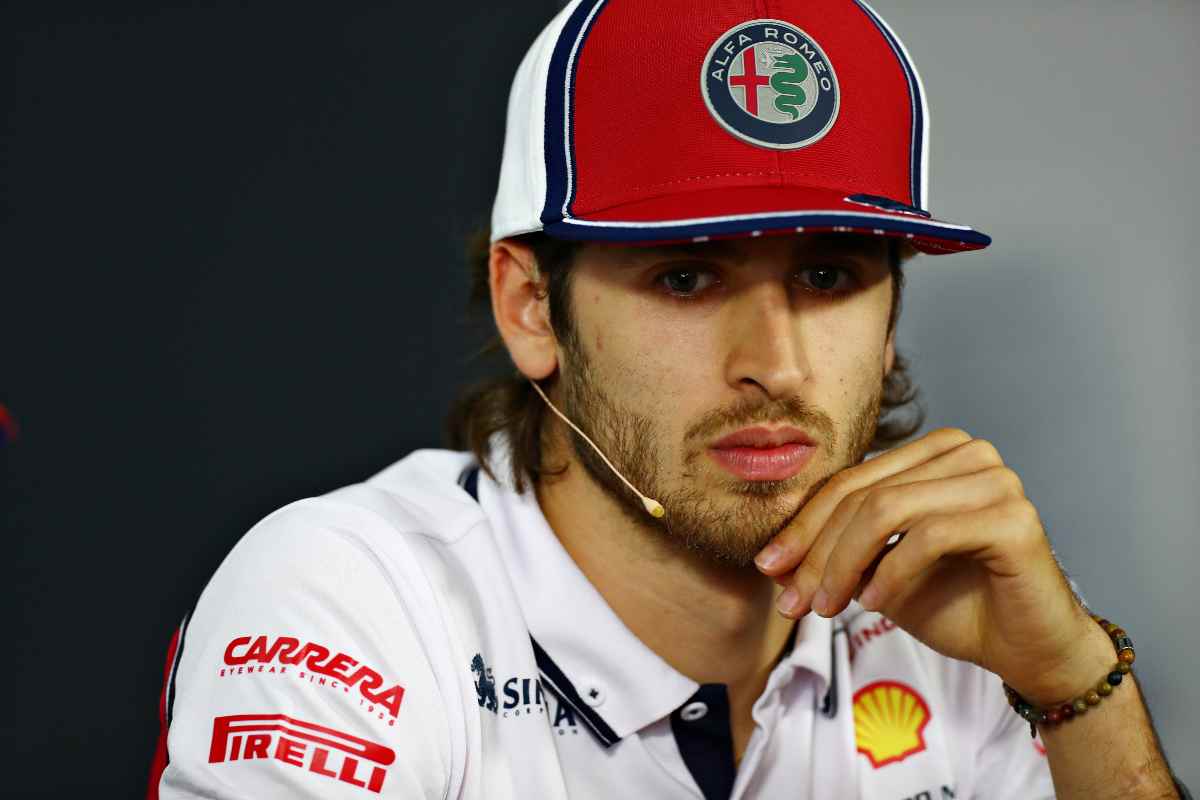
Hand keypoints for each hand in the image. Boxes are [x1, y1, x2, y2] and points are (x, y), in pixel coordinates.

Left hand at [754, 427, 1109, 704]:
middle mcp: (967, 452)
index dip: (802, 525)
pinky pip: (928, 536)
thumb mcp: (878, 576)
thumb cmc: (957, 606)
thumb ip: (835, 556)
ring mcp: (994, 479)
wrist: (1027, 650)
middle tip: (791, 601)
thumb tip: (772, 561)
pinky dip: (890, 572)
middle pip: (864, 495)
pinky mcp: (1013, 516)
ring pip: (887, 510)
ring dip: (844, 564)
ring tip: (826, 607)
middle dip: (817, 551)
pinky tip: (872, 604)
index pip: (851, 481)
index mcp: (934, 453)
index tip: (768, 568)